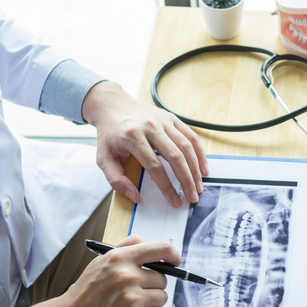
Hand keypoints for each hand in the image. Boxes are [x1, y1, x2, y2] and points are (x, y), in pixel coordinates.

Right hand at [26, 235, 180, 306]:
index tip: (175, 260)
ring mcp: (131, 298)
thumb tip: (154, 247)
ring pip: (162, 297)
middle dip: (153, 285)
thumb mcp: (101, 261)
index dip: (172, 254)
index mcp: (120, 258)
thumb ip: (128, 248)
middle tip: (135, 291)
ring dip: (150, 302)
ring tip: (130, 304)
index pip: (160, 248)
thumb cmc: (85, 292)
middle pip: (162, 278)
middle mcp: (127, 276)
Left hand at [82, 81, 208, 205]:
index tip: (175, 201)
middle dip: (186, 180)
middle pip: (175, 157)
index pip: (155, 167)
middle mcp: (150, 127)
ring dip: (195, 169)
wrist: (112, 105)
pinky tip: (203, 167)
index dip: (167, 187)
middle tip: (193, 197)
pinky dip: (200, 153)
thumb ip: (116, 180)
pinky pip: (191, 136)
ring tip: (199, 186)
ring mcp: (163, 121)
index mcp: (132, 137)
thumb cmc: (109, 134)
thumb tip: (135, 197)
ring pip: (186, 147)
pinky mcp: (171, 118)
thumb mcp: (103, 158)